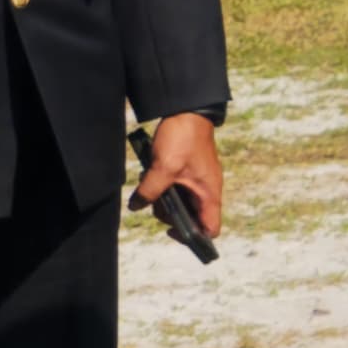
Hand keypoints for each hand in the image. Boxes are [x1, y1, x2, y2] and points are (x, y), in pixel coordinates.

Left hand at [134, 114, 224, 239]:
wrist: (187, 111)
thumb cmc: (183, 139)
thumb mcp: (163, 168)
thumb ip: (150, 191)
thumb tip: (137, 206)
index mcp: (209, 194)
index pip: (211, 229)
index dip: (194, 237)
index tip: (172, 229)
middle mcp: (207, 190)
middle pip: (192, 218)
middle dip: (171, 215)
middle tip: (155, 202)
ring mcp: (198, 180)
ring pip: (182, 203)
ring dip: (165, 199)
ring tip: (151, 186)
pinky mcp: (189, 171)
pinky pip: (177, 188)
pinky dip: (164, 187)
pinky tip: (153, 175)